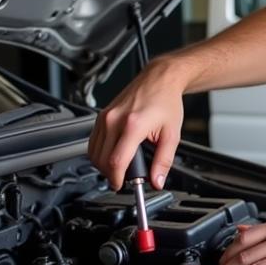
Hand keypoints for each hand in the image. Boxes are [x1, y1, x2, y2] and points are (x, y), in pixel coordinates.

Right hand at [88, 59, 187, 189]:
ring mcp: (105, 116)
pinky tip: (113, 154)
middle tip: (124, 178)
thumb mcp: (172, 135)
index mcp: (133, 125)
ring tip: (119, 167)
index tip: (121, 185)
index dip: (116, 179)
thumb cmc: (166, 102)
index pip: (116, 161)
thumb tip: (157, 180)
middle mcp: (114, 120)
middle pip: (101, 159)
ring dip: (103, 164)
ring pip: (93, 152)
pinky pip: (93, 141)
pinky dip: (100, 152)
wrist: (159, 79)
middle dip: (111, 174)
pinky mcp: (101, 115)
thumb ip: (164, 161)